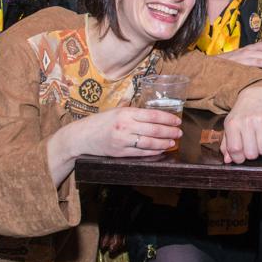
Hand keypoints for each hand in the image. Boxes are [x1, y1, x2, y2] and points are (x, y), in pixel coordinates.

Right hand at [63, 107, 181, 158]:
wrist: (82, 137)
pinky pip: (141, 153)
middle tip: (179, 132)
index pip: (152, 115)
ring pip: (149, 143)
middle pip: (154, 129)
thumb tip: (150, 108)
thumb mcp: (116, 110)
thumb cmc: (100, 122)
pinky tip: (161, 150)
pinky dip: (153, 152)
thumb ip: (132, 109)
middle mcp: (125, 126)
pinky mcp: (120, 152)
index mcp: (126, 113)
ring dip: (164, 143)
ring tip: (173, 141)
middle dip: (169, 131)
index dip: (167, 118)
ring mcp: (122, 140)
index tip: (177, 120)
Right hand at [217, 41, 261, 71]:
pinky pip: (251, 68)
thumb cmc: (223, 67)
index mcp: (246, 50)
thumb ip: (249, 62)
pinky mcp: (237, 67)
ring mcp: (241, 60)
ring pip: (260, 60)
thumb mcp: (237, 60)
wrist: (206, 68)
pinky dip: (260, 71)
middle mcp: (244, 52)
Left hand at [221, 80, 261, 163]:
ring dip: (261, 150)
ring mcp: (260, 120)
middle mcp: (246, 122)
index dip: (238, 158)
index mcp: (232, 124)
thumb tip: (228, 160)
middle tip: (251, 148)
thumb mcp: (229, 126)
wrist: (254, 96)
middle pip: (251, 153)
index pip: (235, 149)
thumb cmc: (240, 114)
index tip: (240, 158)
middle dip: (251, 155)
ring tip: (258, 142)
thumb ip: (226, 144)